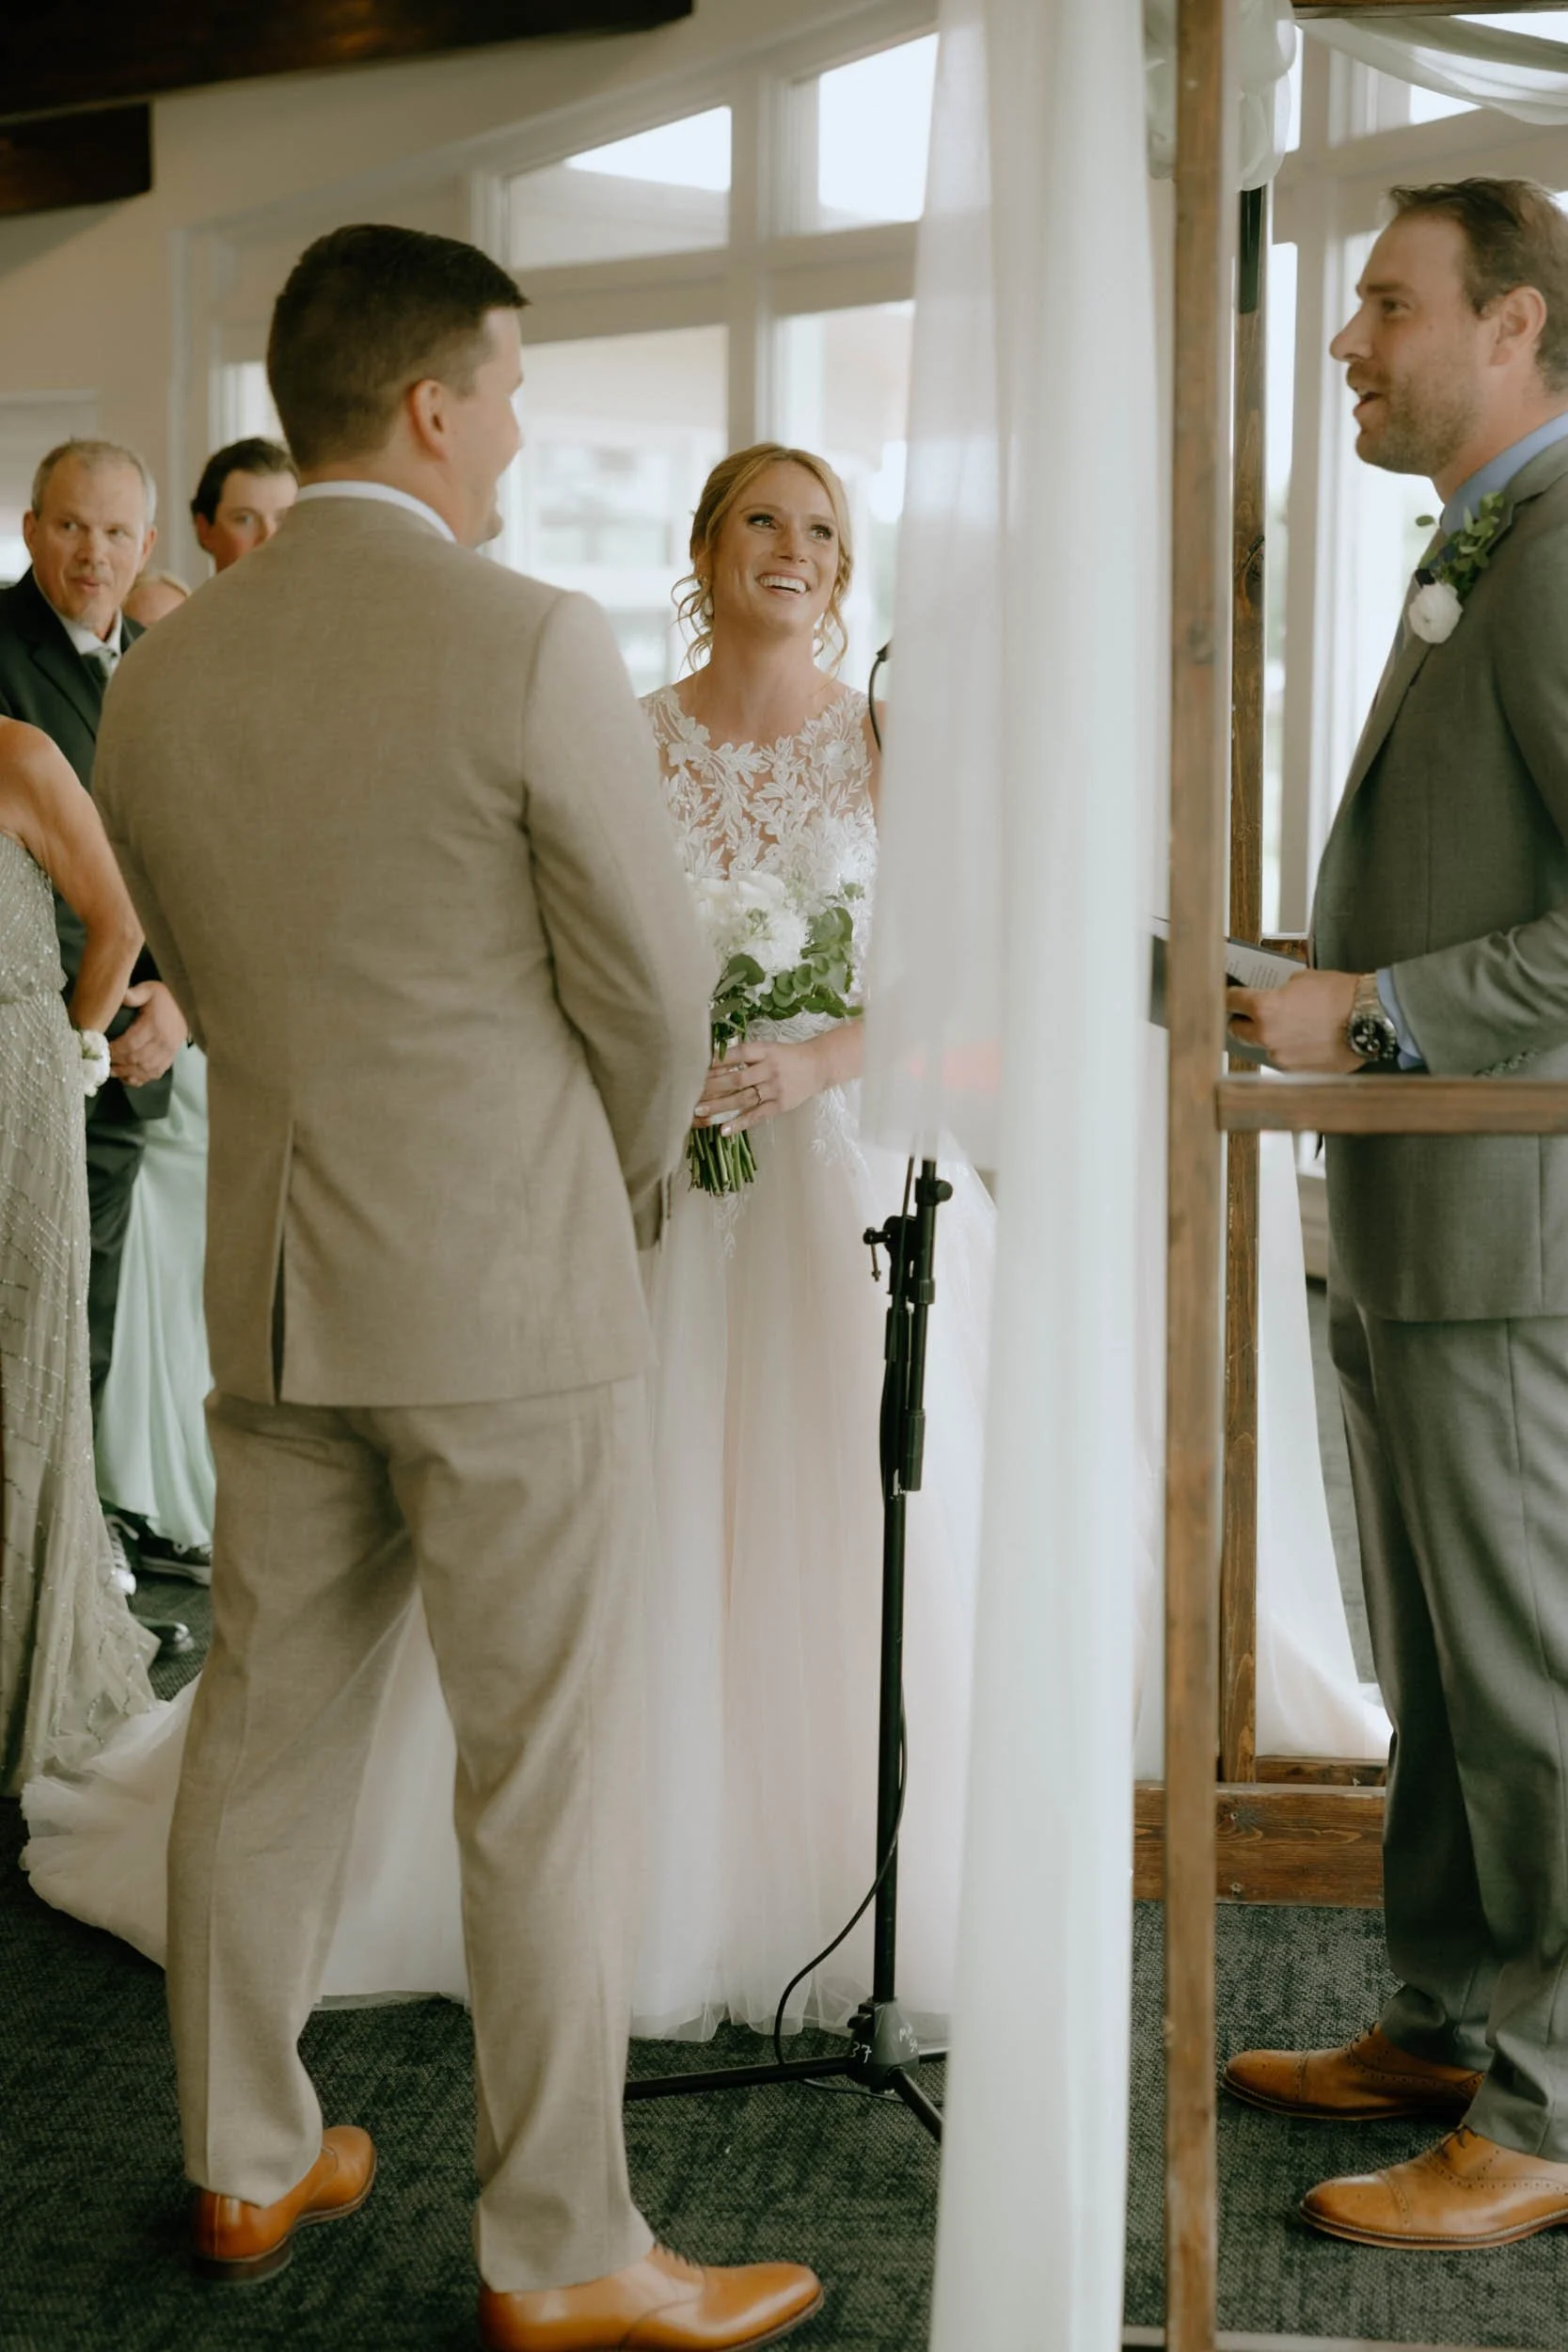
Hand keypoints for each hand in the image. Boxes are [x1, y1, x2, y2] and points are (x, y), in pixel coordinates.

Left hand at [108, 979, 185, 1085]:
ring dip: (127, 1073)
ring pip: (145, 1070)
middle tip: (103, 1063)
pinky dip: (141, 1079)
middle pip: (136, 1059)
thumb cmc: (164, 998)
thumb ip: (133, 994)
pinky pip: (155, 1074)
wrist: (188, 1006)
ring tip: (112, 1072)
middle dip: (117, 1063)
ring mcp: (169, 1052)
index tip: (101, 1051)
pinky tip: (128, 1077)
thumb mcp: (149, 990)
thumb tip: (117, 995)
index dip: (114, 1051)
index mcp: (154, 1025)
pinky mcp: (171, 1059)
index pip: (130, 1044)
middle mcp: (163, 1042)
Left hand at [693, 1037, 826, 1136]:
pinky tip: (724, 1130)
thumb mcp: (767, 1048)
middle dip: (712, 1087)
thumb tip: (711, 1061)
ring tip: (700, 1112)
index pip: (739, 1053)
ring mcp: (775, 1089)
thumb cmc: (786, 1056)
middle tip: (690, 1093)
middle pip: (737, 1079)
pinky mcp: (780, 1105)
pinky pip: (757, 1115)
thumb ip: (744, 1054)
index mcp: (765, 1051)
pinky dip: (740, 1123)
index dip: (718, 1059)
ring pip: (743, 1099)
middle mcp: (769, 1069)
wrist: (817, 1066)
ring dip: (720, 1106)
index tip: (697, 1065)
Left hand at [1227, 969, 1361, 1073]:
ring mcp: (1281, 1057)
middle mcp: (1267, 1036)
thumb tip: (1274, 998)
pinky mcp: (1297, 1071)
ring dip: (1270, 1038)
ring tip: (1292, 1028)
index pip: (1231, 1002)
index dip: (1228, 998)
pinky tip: (1307, 1041)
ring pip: (1264, 1047)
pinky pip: (1285, 1059)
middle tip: (1249, 1016)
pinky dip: (1291, 1050)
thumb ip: (1280, 992)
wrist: (1370, 1018)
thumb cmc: (1341, 995)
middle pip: (1238, 1030)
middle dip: (1241, 1022)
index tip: (1227, 998)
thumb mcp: (1303, 980)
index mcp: (1264, 1008)